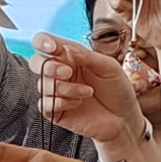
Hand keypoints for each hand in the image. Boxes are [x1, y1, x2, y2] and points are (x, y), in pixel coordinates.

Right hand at [27, 35, 149, 161]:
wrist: (124, 120)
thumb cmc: (118, 91)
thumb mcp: (108, 67)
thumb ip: (86, 56)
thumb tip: (66, 48)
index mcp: (71, 57)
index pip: (46, 43)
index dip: (43, 42)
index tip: (52, 48)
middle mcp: (61, 73)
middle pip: (36, 62)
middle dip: (49, 66)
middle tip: (68, 72)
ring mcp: (57, 92)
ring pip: (43, 84)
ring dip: (66, 88)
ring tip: (87, 92)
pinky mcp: (55, 111)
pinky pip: (45, 104)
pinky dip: (61, 102)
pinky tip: (78, 103)